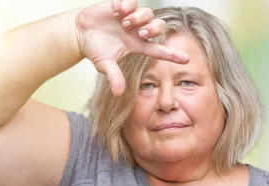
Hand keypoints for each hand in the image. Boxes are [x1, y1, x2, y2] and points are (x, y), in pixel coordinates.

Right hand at [74, 0, 189, 95]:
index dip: (172, 55)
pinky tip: (116, 11)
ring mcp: (130, 17)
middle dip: (153, 28)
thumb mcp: (105, 65)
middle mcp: (138, 31)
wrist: (81, 32)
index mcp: (137, 45)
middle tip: (140, 32)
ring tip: (123, 22)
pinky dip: (126, 4)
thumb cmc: (95, 49)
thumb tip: (118, 93)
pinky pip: (132, 1)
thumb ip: (114, 77)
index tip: (187, 59)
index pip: (158, 50)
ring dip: (138, 17)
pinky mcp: (121, 5)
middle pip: (158, 26)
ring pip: (147, 12)